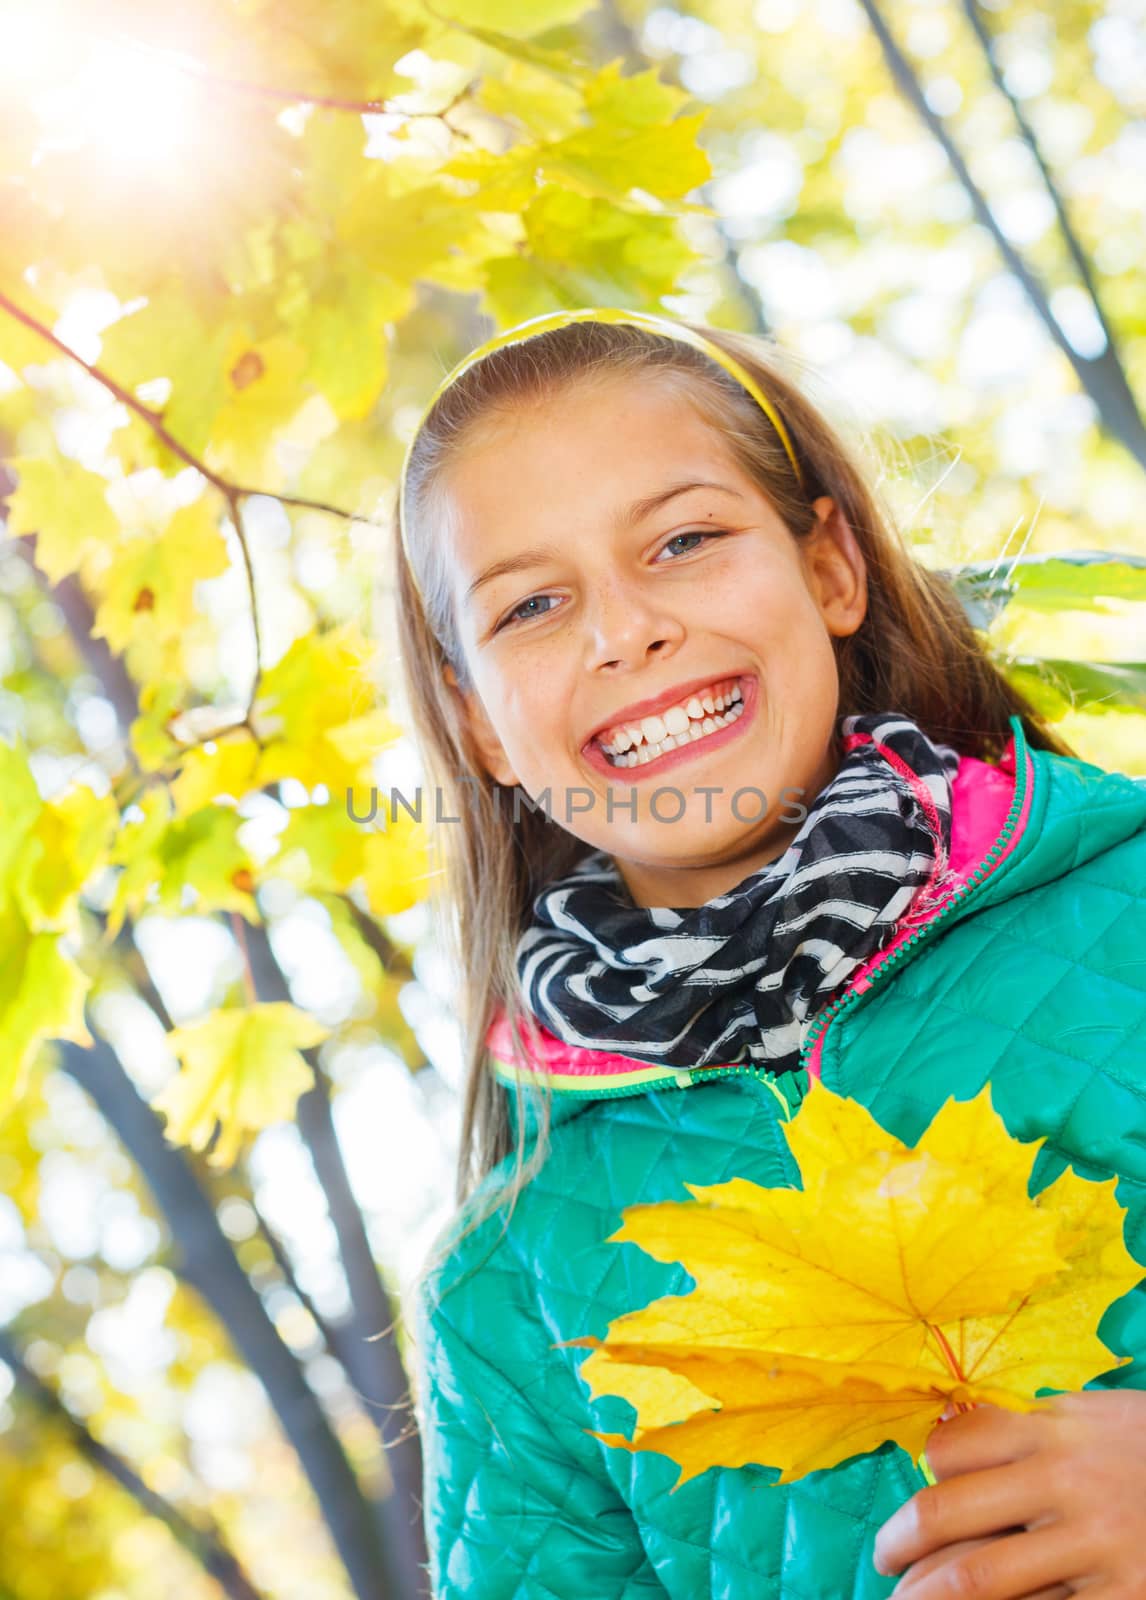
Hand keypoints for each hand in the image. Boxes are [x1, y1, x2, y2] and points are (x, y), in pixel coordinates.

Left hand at [872, 1389, 1145, 1596]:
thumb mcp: (1101, 1416)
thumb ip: (1039, 1427)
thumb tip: (962, 1435)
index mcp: (1055, 1432)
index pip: (954, 1448)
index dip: (924, 1471)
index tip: (920, 1492)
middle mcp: (1067, 1483)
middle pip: (950, 1512)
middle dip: (900, 1540)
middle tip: (884, 1557)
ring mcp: (1096, 1545)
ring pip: (981, 1576)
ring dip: (929, 1595)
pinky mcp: (1125, 1596)